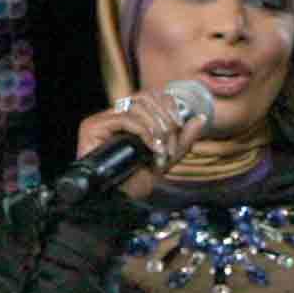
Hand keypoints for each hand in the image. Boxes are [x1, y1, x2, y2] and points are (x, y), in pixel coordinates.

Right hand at [73, 87, 210, 202]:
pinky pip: (124, 119)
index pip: (152, 95)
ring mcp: (103, 119)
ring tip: (161, 150)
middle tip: (170, 144)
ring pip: (137, 106)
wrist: (121, 197)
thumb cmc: (140, 178)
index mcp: (132, 116)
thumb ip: (184, 137)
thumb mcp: (168, 156)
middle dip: (165, 119)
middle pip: (146, 96)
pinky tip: (153, 147)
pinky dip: (144, 132)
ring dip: (156, 128)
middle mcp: (116, 114)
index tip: (179, 126)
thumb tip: (200, 118)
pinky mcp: (92, 127)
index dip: (169, 106)